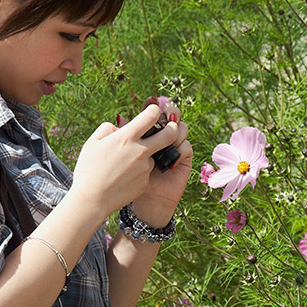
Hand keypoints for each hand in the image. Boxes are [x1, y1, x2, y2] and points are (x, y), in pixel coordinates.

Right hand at [70, 104, 179, 216]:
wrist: (91, 200)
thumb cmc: (88, 170)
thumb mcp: (92, 143)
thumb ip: (107, 128)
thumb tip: (120, 127)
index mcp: (126, 137)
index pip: (151, 116)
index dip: (155, 110)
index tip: (154, 111)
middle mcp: (140, 151)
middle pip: (169, 134)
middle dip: (173, 128)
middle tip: (172, 127)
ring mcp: (145, 168)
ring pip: (153, 156)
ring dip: (147, 155)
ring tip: (125, 164)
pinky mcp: (146, 182)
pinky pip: (146, 172)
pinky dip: (139, 171)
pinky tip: (124, 177)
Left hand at [131, 99, 192, 226]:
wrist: (142, 204)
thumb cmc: (126, 183)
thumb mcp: (119, 159)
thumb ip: (119, 139)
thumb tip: (119, 120)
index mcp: (145, 137)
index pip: (152, 116)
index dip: (153, 108)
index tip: (152, 101)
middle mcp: (160, 142)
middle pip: (171, 118)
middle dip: (171, 111)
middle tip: (168, 111)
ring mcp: (172, 151)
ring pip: (181, 130)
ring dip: (177, 129)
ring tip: (170, 134)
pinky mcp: (182, 163)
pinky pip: (186, 149)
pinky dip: (181, 147)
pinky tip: (172, 152)